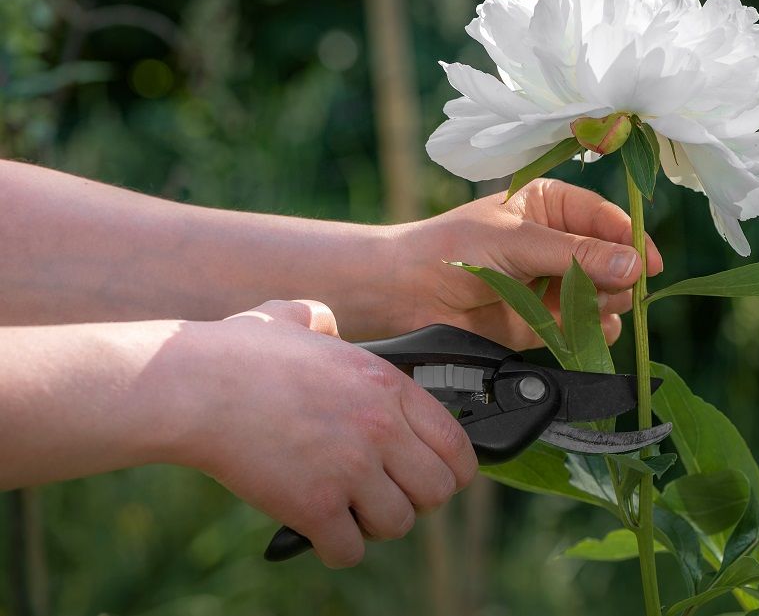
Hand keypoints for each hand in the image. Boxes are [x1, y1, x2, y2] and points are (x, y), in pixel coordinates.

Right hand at [174, 300, 476, 567]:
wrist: (192, 386)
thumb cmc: (237, 354)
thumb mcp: (295, 317)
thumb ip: (323, 320)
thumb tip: (325, 321)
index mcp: (388, 386)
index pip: (456, 443)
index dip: (450, 468)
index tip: (431, 475)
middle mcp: (381, 428)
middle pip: (438, 490)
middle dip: (416, 499)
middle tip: (387, 495)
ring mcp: (350, 468)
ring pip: (399, 524)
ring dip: (375, 525)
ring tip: (351, 512)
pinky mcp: (313, 505)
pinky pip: (350, 550)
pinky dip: (336, 548)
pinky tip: (320, 531)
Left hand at [391, 179, 663, 348]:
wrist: (404, 295)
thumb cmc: (453, 249)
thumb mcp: (518, 241)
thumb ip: (577, 255)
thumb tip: (635, 265)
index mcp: (550, 205)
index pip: (606, 218)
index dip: (631, 239)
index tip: (650, 265)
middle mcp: (557, 243)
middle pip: (612, 259)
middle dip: (618, 276)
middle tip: (614, 290)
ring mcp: (551, 284)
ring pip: (603, 295)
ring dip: (605, 304)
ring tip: (590, 308)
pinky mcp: (542, 323)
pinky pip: (582, 327)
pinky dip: (592, 331)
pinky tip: (590, 331)